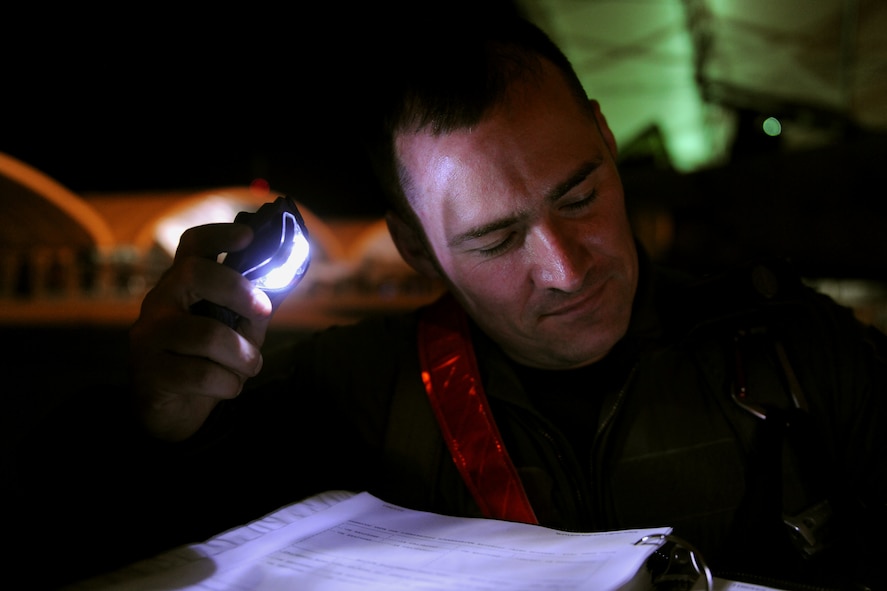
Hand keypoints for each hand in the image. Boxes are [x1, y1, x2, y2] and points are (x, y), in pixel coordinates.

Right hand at [129, 223, 272, 440]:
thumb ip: (253, 309)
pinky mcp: (148, 373)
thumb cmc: (208, 362)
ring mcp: (148, 336)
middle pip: (194, 274)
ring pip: (207, 335)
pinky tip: (227, 387)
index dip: (219, 234)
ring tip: (249, 366)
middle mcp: (159, 302)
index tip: (248, 235)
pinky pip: (202, 375)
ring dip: (243, 355)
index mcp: (182, 285)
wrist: (172, 412)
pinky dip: (229, 384)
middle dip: (239, 291)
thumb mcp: (237, 330)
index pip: (192, 245)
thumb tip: (282, 283)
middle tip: (263, 311)